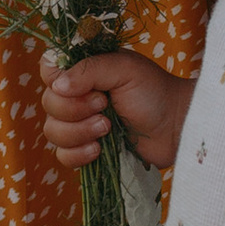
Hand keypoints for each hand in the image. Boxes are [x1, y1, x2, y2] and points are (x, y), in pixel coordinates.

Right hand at [42, 49, 192, 172]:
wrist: (176, 128)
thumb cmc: (155, 92)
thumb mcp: (125, 69)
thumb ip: (89, 70)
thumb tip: (57, 85)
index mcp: (83, 71)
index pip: (48, 69)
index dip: (57, 80)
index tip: (84, 86)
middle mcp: (76, 96)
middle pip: (48, 104)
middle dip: (75, 110)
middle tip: (106, 106)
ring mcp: (79, 124)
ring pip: (52, 131)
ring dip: (79, 132)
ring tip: (108, 128)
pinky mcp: (85, 150)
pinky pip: (62, 156)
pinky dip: (79, 154)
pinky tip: (100, 149)